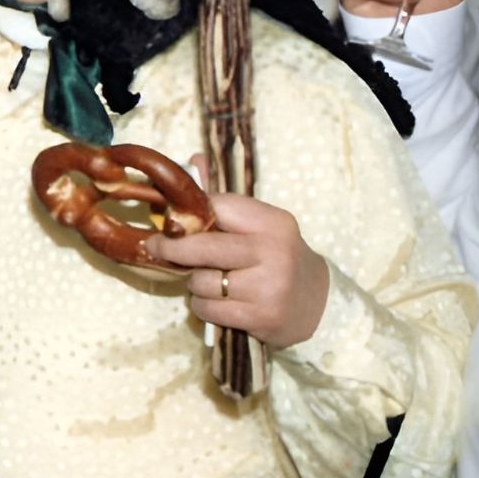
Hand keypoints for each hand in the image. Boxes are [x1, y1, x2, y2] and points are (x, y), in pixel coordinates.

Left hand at [147, 178, 329, 349]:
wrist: (321, 304)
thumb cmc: (279, 258)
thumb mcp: (262, 226)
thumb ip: (226, 201)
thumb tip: (192, 160)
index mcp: (272, 222)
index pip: (217, 207)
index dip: (189, 213)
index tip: (170, 219)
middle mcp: (272, 252)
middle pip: (201, 246)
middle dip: (172, 248)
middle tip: (157, 246)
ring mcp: (268, 287)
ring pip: (200, 281)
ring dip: (194, 283)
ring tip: (210, 281)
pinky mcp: (261, 317)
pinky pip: (207, 309)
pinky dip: (203, 306)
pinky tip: (219, 302)